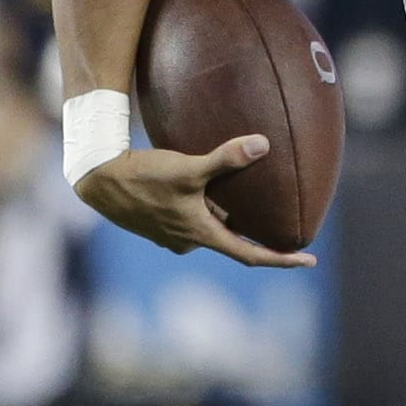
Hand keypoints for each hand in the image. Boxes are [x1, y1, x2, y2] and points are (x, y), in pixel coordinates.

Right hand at [76, 136, 314, 268]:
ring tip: (219, 182)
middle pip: (228, 232)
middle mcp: (188, 241)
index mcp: (201, 234)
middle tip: (255, 193)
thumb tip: (263, 145)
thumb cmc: (143, 176)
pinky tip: (195, 183)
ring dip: (217, 205)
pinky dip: (199, 202)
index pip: (251, 254)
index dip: (282, 259)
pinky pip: (189, 214)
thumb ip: (226, 159)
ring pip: (206, 221)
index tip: (308, 260)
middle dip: (241, 215)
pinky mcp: (157, 224)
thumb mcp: (188, 168)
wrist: (97, 178)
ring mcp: (171, 235)